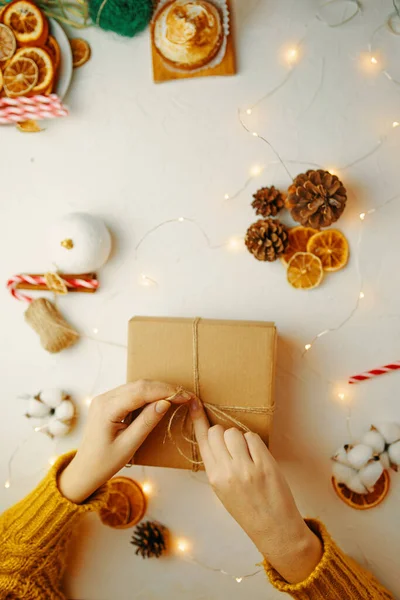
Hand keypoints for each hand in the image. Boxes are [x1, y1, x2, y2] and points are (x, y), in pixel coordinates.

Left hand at [59, 381, 189, 502]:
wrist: (84, 470)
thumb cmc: (104, 463)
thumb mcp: (129, 445)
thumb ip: (147, 421)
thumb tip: (165, 403)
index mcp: (107, 408)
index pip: (142, 392)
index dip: (166, 391)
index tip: (185, 396)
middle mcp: (104, 398)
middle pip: (139, 385)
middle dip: (164, 389)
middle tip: (185, 396)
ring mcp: (104, 398)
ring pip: (136, 386)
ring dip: (157, 390)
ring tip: (177, 398)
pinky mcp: (108, 402)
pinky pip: (131, 393)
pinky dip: (148, 395)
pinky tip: (160, 401)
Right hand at [190, 398, 322, 583]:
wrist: (273, 528)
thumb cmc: (247, 508)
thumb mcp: (223, 489)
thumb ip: (217, 464)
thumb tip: (216, 437)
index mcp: (214, 477)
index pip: (202, 441)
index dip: (198, 420)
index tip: (194, 402)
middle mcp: (227, 470)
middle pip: (218, 431)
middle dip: (225, 434)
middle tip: (235, 448)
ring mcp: (246, 467)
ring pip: (234, 432)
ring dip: (240, 438)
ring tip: (247, 455)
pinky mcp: (264, 464)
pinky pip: (253, 437)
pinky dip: (254, 443)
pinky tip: (258, 457)